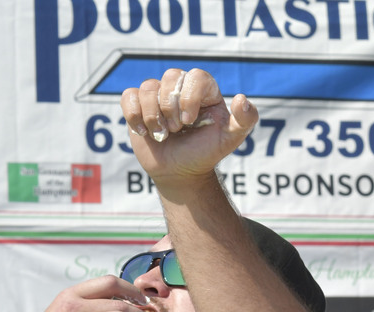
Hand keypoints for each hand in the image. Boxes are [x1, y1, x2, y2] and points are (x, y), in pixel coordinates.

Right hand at [119, 68, 258, 191]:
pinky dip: (134, 115)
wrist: (180, 172)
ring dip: (154, 116)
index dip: (190, 97)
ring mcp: (158, 95)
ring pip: (148, 87)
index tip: (190, 121)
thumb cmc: (206, 153)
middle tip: (177, 130)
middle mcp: (181, 89)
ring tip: (162, 135)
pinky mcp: (138, 104)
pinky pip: (129, 96)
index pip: (197, 77)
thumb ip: (245, 120)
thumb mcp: (230, 139)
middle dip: (171, 107)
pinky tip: (144, 132)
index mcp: (205, 92)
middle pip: (171, 77)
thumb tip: (241, 99)